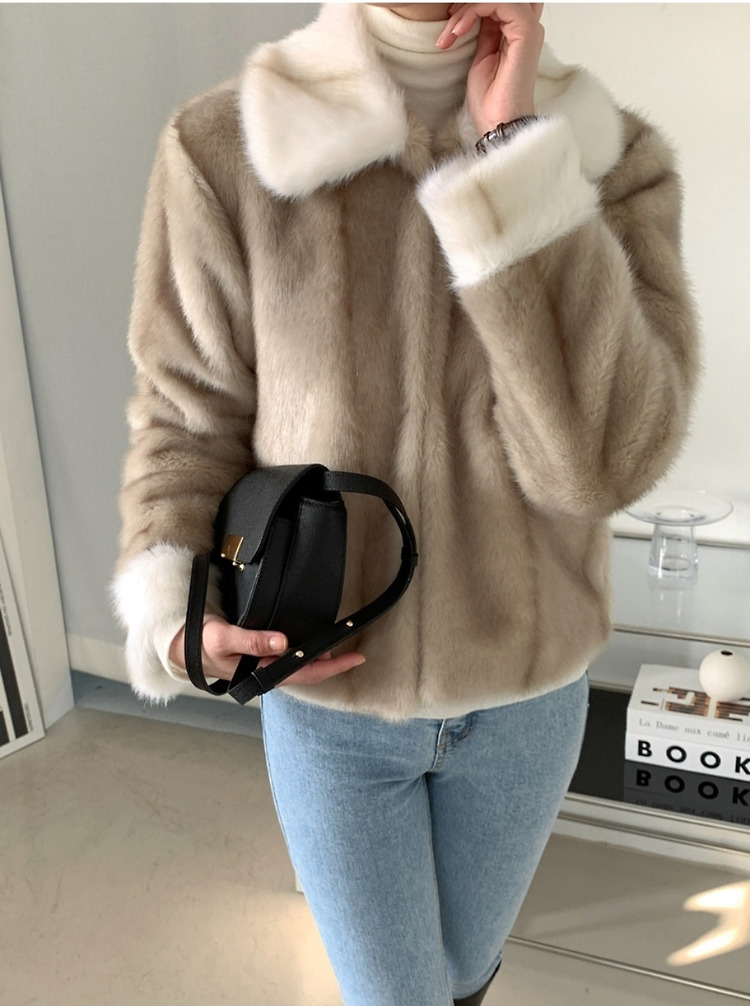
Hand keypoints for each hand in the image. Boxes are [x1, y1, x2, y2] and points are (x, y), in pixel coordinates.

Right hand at [169, 614, 365, 685]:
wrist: (179, 646)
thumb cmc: (200, 643)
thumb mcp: (224, 638)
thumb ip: (253, 641)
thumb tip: (283, 642)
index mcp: (261, 672)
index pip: (305, 673)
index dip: (332, 666)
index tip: (355, 656)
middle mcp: (266, 673)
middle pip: (308, 672)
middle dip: (334, 664)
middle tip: (358, 651)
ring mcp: (263, 667)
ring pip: (299, 667)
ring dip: (319, 658)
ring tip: (340, 646)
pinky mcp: (258, 658)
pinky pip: (288, 659)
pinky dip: (304, 652)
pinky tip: (310, 644)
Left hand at [437, 3, 543, 135]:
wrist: (497, 124)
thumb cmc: (490, 101)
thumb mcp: (481, 57)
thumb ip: (483, 31)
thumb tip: (472, 10)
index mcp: (516, 33)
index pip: (496, 3)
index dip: (472, 7)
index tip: (450, 26)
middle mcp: (526, 27)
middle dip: (468, 5)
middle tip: (449, 22)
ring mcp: (528, 29)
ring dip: (466, 9)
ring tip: (451, 33)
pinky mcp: (526, 33)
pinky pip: (499, 2)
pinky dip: (473, 11)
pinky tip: (457, 32)